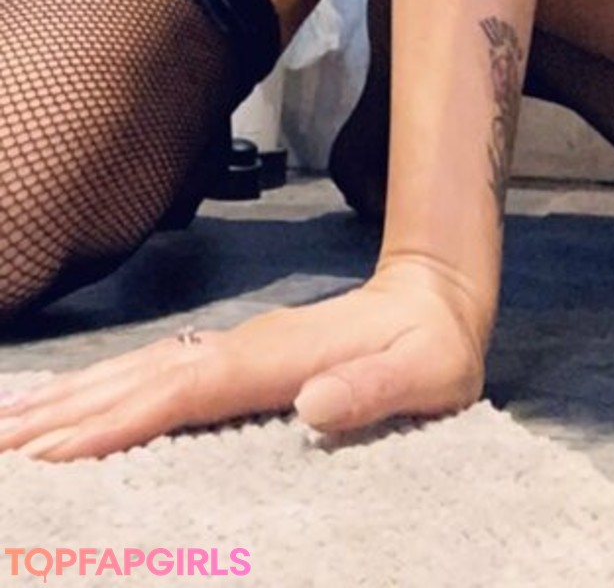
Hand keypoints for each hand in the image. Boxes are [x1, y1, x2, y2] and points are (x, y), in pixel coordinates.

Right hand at [0, 257, 486, 460]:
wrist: (437, 295)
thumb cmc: (433, 347)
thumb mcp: (428, 373)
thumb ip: (374, 390)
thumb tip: (313, 404)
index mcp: (274, 359)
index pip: (183, 392)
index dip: (121, 419)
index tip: (59, 450)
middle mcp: (240, 348)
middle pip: (137, 379)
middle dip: (66, 413)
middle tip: (1, 445)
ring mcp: (230, 348)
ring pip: (134, 372)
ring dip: (70, 398)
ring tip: (8, 424)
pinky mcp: (230, 357)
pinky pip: (150, 374)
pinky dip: (100, 389)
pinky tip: (69, 403)